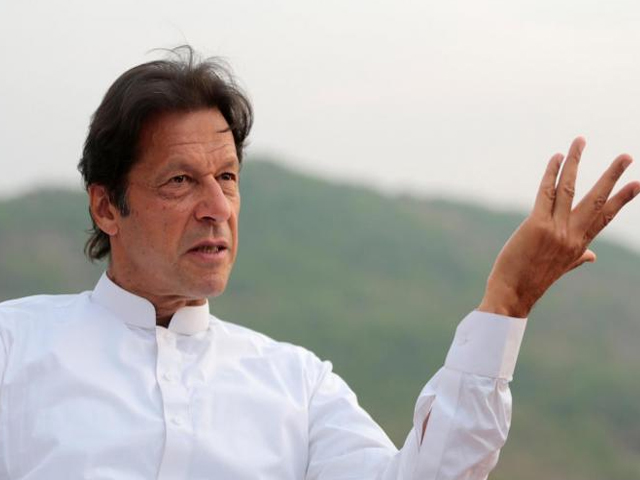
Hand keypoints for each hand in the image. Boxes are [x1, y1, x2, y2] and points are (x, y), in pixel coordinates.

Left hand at [478, 137, 639, 317]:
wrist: (512, 296)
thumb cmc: (531, 281)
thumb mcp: (560, 268)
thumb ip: (577, 259)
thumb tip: (593, 257)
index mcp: (579, 245)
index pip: (605, 217)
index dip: (622, 199)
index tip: (637, 184)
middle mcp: (572, 235)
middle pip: (597, 200)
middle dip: (612, 176)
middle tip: (627, 157)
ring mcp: (556, 230)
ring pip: (569, 188)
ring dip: (575, 162)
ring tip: (580, 141)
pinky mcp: (537, 225)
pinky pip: (546, 192)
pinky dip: (551, 173)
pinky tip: (557, 157)